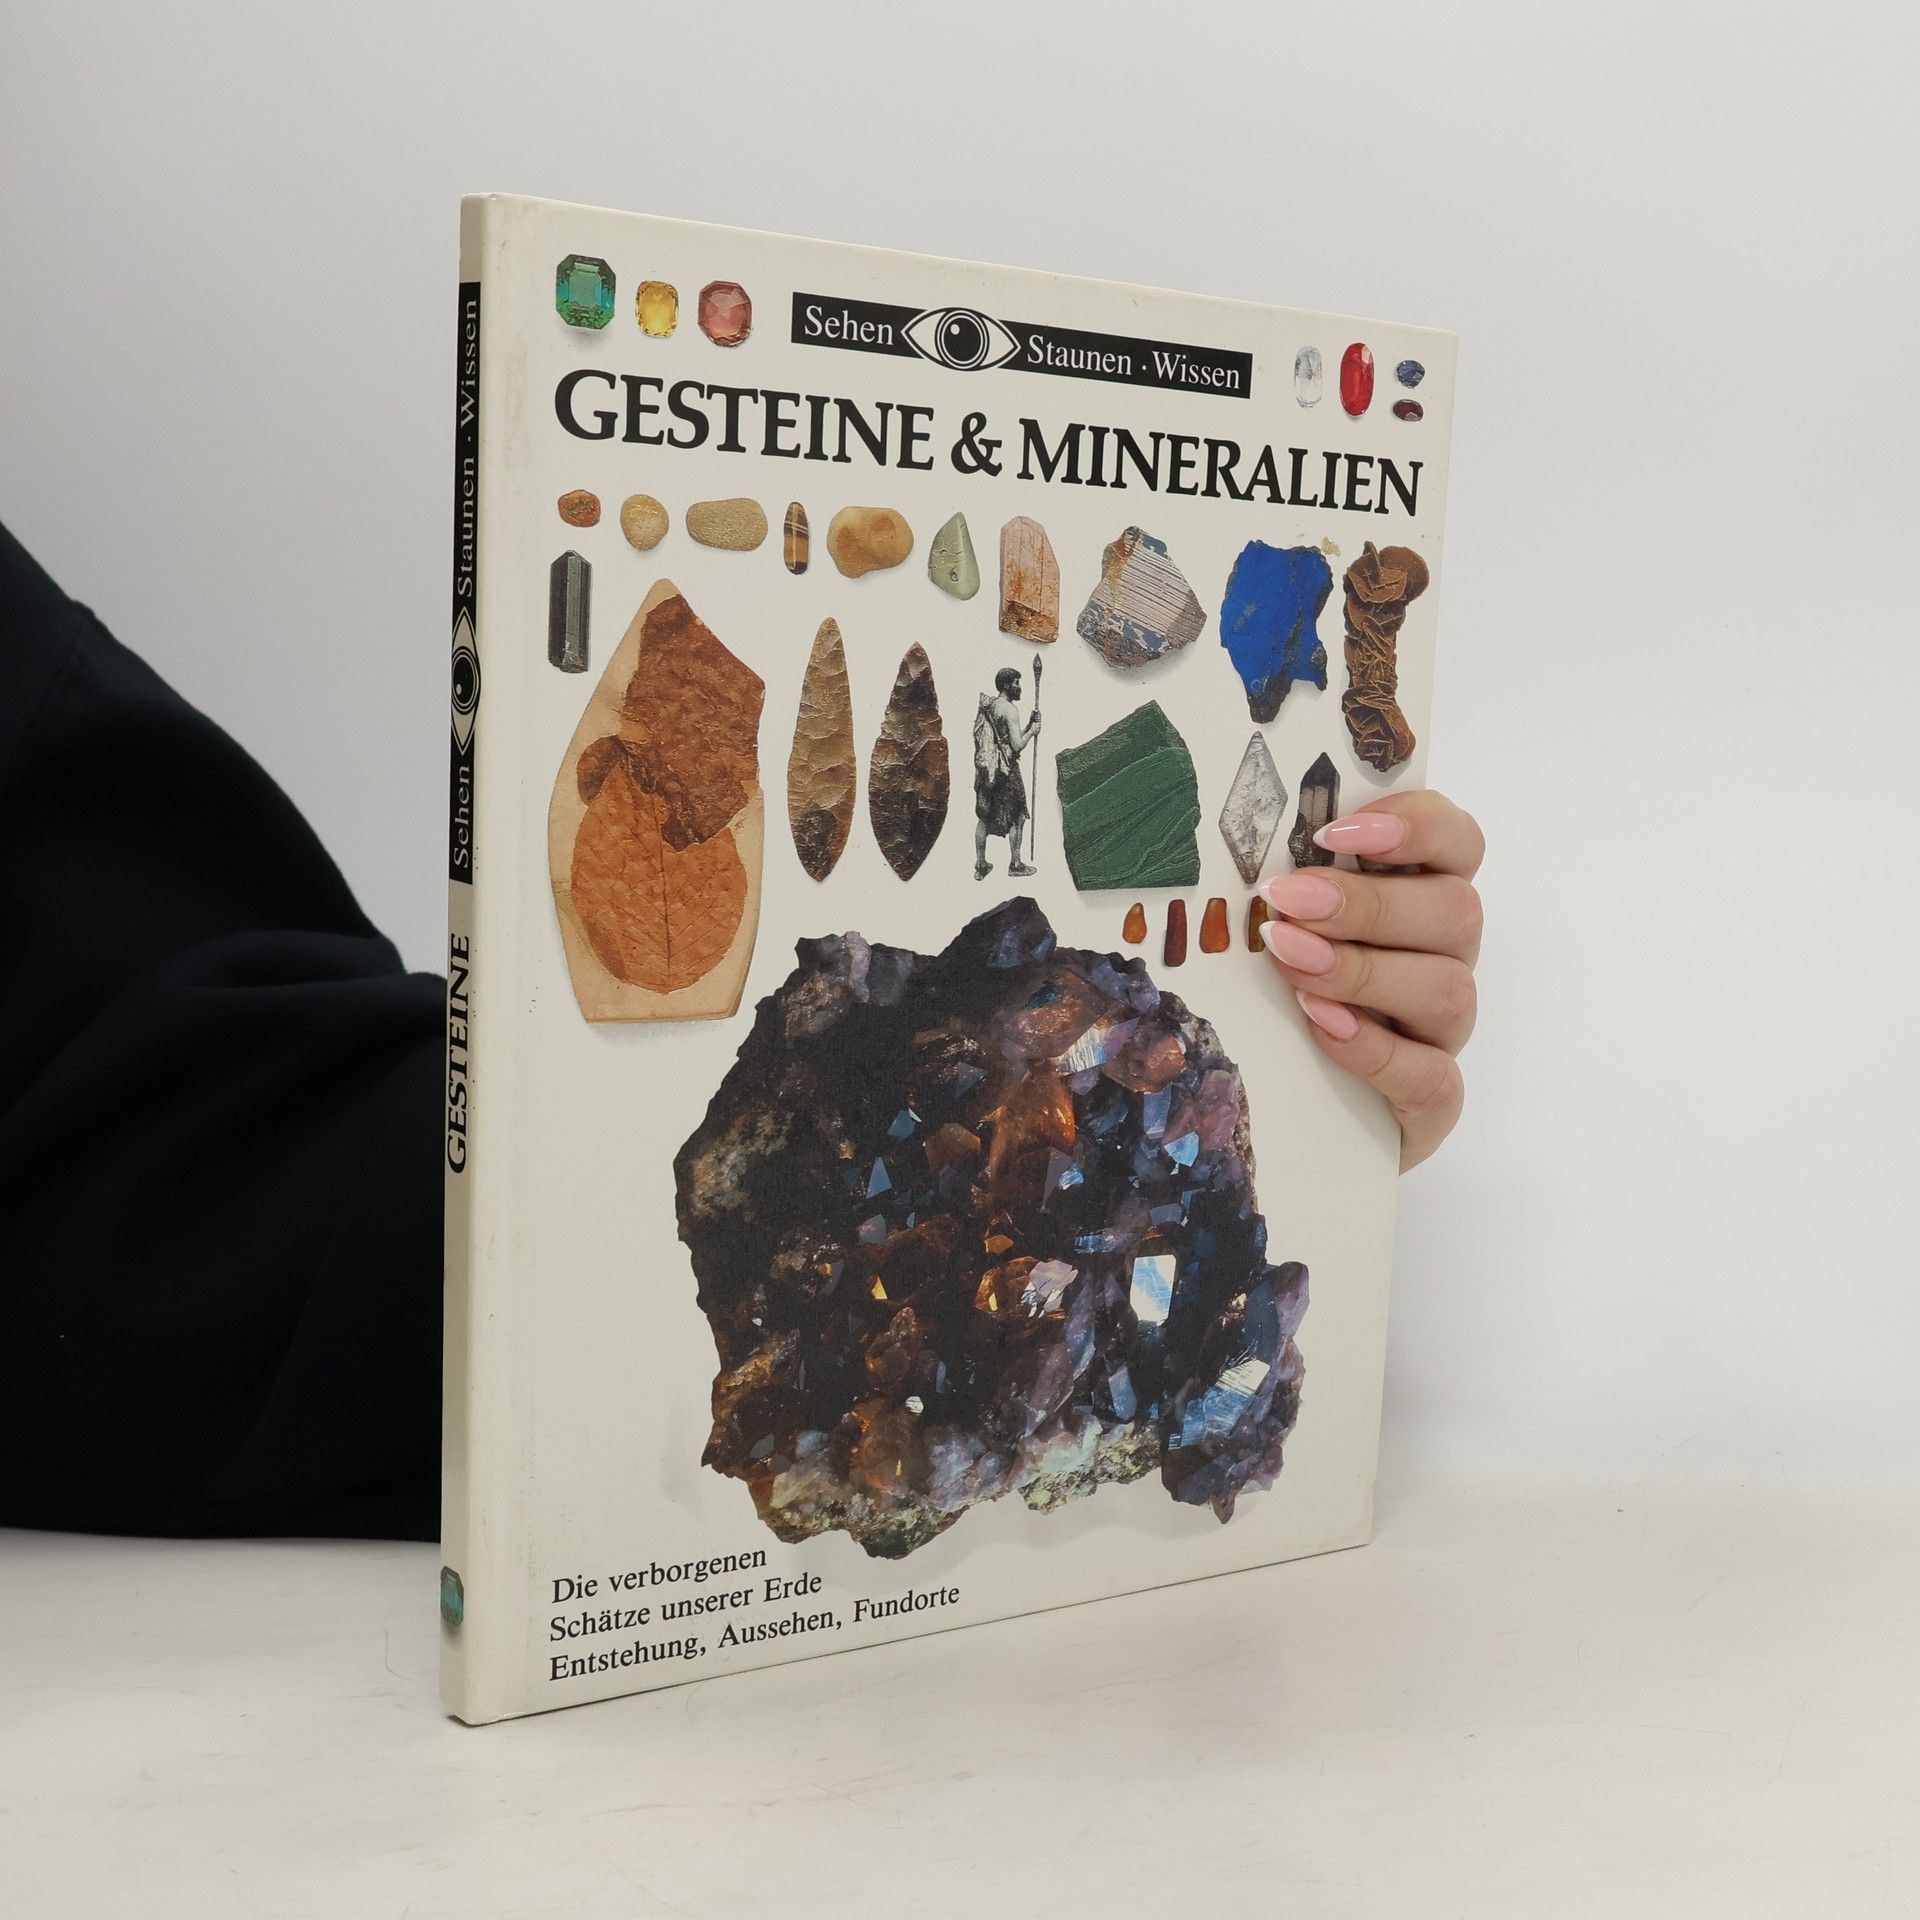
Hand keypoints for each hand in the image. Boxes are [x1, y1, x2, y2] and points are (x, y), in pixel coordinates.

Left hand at [1258, 791, 1483, 1171]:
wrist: (1281, 1106)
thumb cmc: (1270, 991)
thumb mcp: (1268, 922)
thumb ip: (1274, 872)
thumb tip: (1220, 830)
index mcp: (1419, 896)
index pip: (1456, 841)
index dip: (1414, 826)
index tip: (1334, 833)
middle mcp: (1442, 958)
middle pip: (1455, 911)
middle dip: (1367, 903)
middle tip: (1288, 901)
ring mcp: (1440, 1030)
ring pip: (1448, 989)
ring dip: (1363, 970)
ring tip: (1291, 963)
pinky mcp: (1431, 1098)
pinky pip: (1431, 1074)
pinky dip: (1376, 1049)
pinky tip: (1320, 1027)